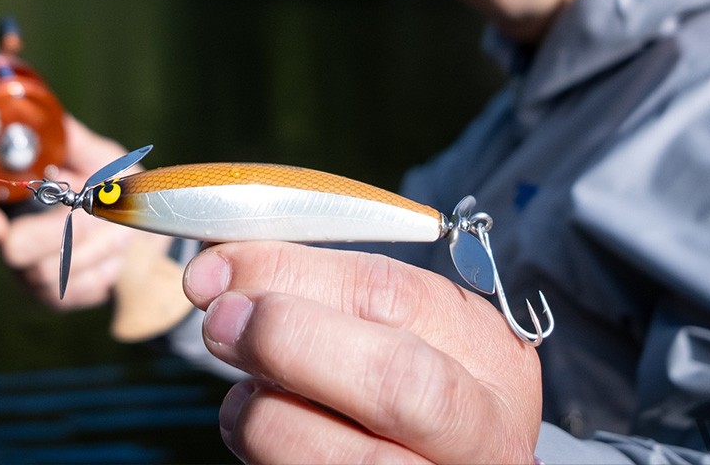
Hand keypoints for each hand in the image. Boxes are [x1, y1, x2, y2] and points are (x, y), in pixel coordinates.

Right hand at [0, 114, 170, 307]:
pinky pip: (79, 289)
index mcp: (10, 198)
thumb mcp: (99, 156)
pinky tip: (116, 247)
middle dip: (58, 231)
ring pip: (52, 271)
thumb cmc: (115, 188)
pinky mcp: (59, 298)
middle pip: (14, 250)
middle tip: (91, 210)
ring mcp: (32, 273)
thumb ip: (68, 140)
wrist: (147, 229)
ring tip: (116, 222)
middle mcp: (11, 237)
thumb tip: (42, 117)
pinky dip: (107, 264)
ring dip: (96, 243)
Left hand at [183, 242, 541, 463]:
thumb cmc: (409, 384)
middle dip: (292, 342)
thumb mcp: (399, 330)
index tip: (222, 265)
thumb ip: (323, 295)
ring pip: (354, 461)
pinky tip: (261, 436)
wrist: (445, 463)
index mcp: (490, 356)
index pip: (396, 296)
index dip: (296, 274)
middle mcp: (483, 434)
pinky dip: (271, 457)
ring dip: (269, 417)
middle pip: (397, 384)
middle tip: (222, 322)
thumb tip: (220, 272)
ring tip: (242, 399)